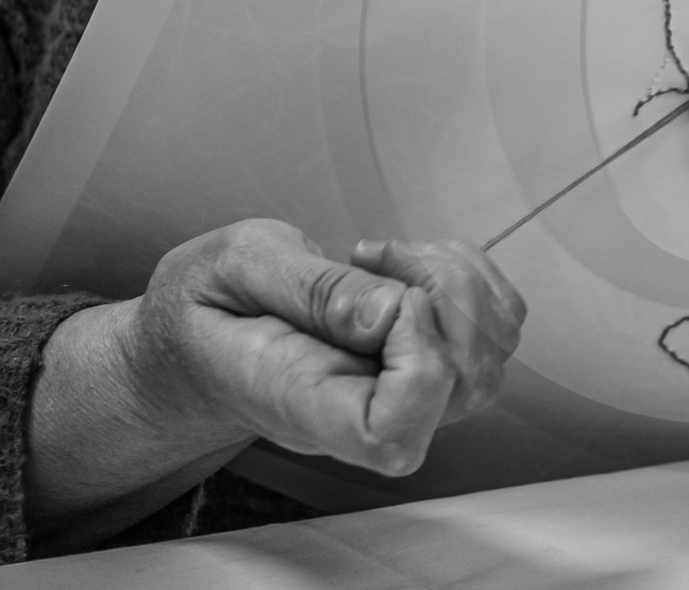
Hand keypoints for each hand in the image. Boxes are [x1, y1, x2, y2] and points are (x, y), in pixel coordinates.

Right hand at [26, 220, 523, 550]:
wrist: (194, 340)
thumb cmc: (205, 309)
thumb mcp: (232, 267)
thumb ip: (311, 289)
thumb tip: (390, 312)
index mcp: (305, 405)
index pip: (395, 432)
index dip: (420, 360)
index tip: (388, 298)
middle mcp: (365, 414)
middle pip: (465, 386)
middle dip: (449, 295)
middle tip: (380, 258)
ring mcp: (403, 398)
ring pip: (491, 356)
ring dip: (462, 281)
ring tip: (393, 257)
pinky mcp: (428, 369)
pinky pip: (494, 331)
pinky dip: (473, 280)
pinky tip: (416, 263)